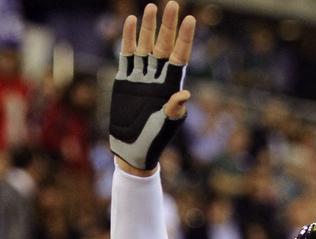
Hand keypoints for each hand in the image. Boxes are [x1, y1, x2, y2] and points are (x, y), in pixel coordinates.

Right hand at [109, 1, 195, 172]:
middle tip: (173, 4)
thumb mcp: (167, 123)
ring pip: (146, 46)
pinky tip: (130, 22)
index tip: (190, 20)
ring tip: (151, 7)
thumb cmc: (156, 138)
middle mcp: (158, 77)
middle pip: (164, 46)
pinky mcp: (125, 80)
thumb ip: (175, 108)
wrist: (133, 147)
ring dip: (148, 28)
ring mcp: (141, 77)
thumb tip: (185, 93)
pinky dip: (128, 39)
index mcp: (172, 85)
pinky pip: (127, 55)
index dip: (185, 38)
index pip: (180, 56)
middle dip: (168, 26)